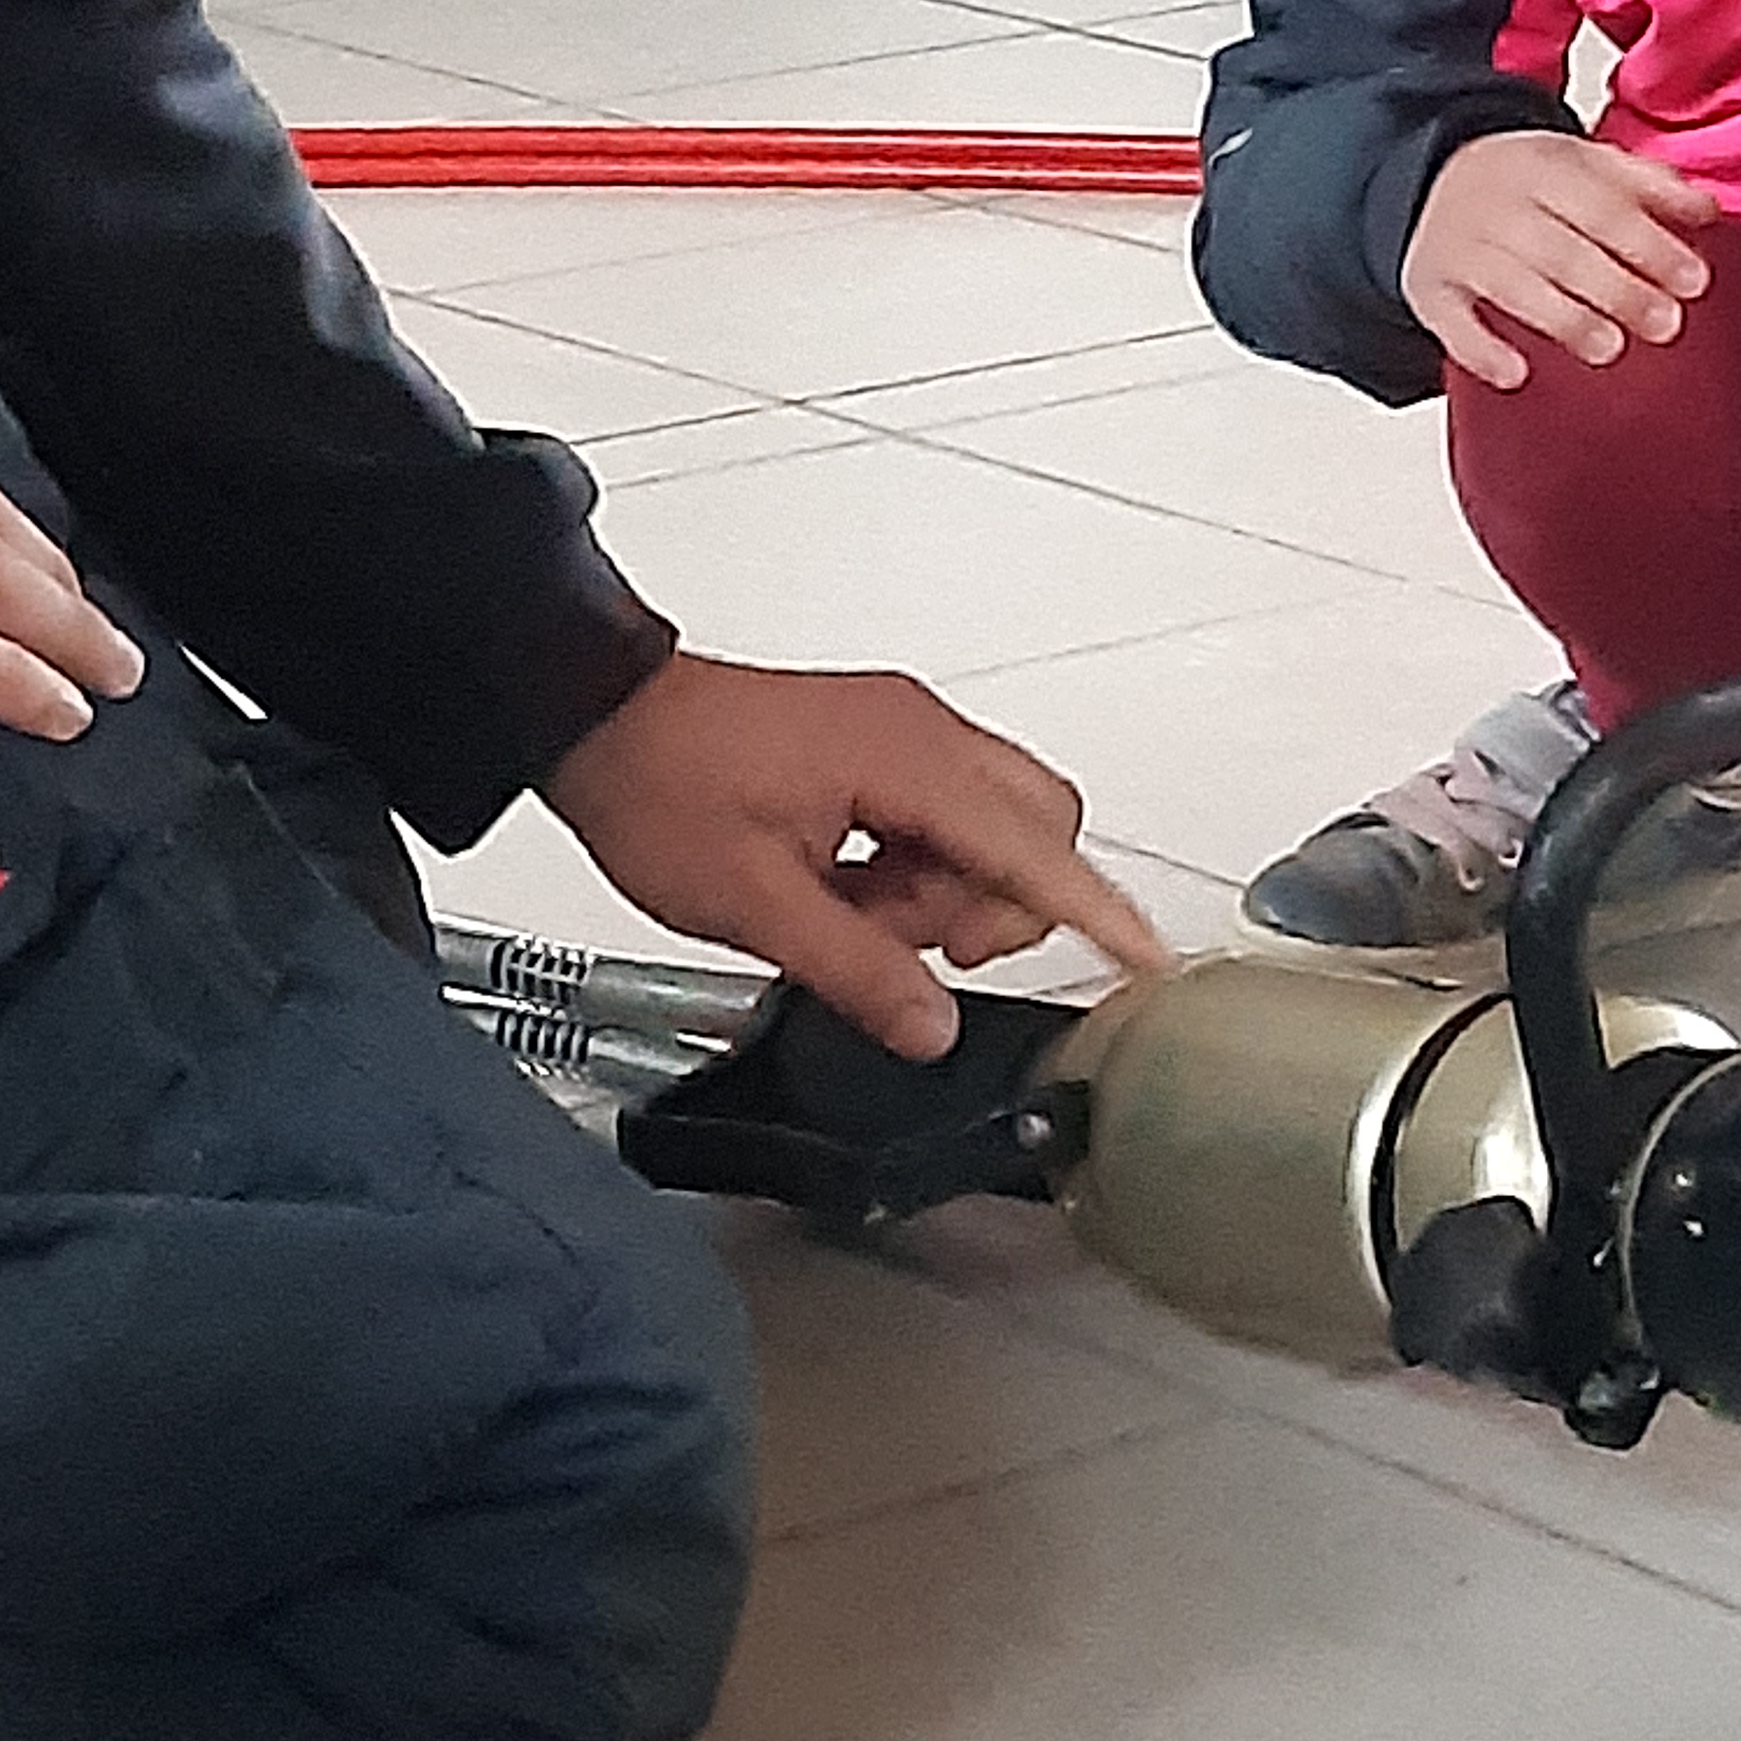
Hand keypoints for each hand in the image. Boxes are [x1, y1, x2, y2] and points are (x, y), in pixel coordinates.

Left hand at [544, 647, 1171, 1061]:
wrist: (592, 714)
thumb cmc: (657, 781)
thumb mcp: (752, 902)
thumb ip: (854, 970)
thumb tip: (929, 1026)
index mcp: (903, 759)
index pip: (1032, 848)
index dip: (1094, 912)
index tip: (1147, 959)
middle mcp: (920, 733)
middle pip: (1036, 827)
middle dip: (997, 905)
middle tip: (917, 945)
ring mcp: (901, 735)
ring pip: (990, 827)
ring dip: (940, 893)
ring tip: (848, 915)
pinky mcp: (877, 747)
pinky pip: (942, 817)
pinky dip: (911, 869)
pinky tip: (842, 889)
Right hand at [1401, 129, 1719, 392]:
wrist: (1433, 178)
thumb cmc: (1527, 183)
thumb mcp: (1586, 164)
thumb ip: (1648, 185)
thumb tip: (1708, 213)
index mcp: (1543, 168)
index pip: (1603, 207)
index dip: (1651, 246)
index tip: (1694, 281)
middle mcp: (1497, 205)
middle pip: (1562, 250)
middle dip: (1618, 290)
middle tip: (1665, 325)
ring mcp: (1459, 248)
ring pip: (1512, 286)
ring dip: (1563, 319)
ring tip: (1609, 348)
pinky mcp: (1429, 289)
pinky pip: (1451, 323)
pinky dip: (1481, 351)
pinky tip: (1517, 374)